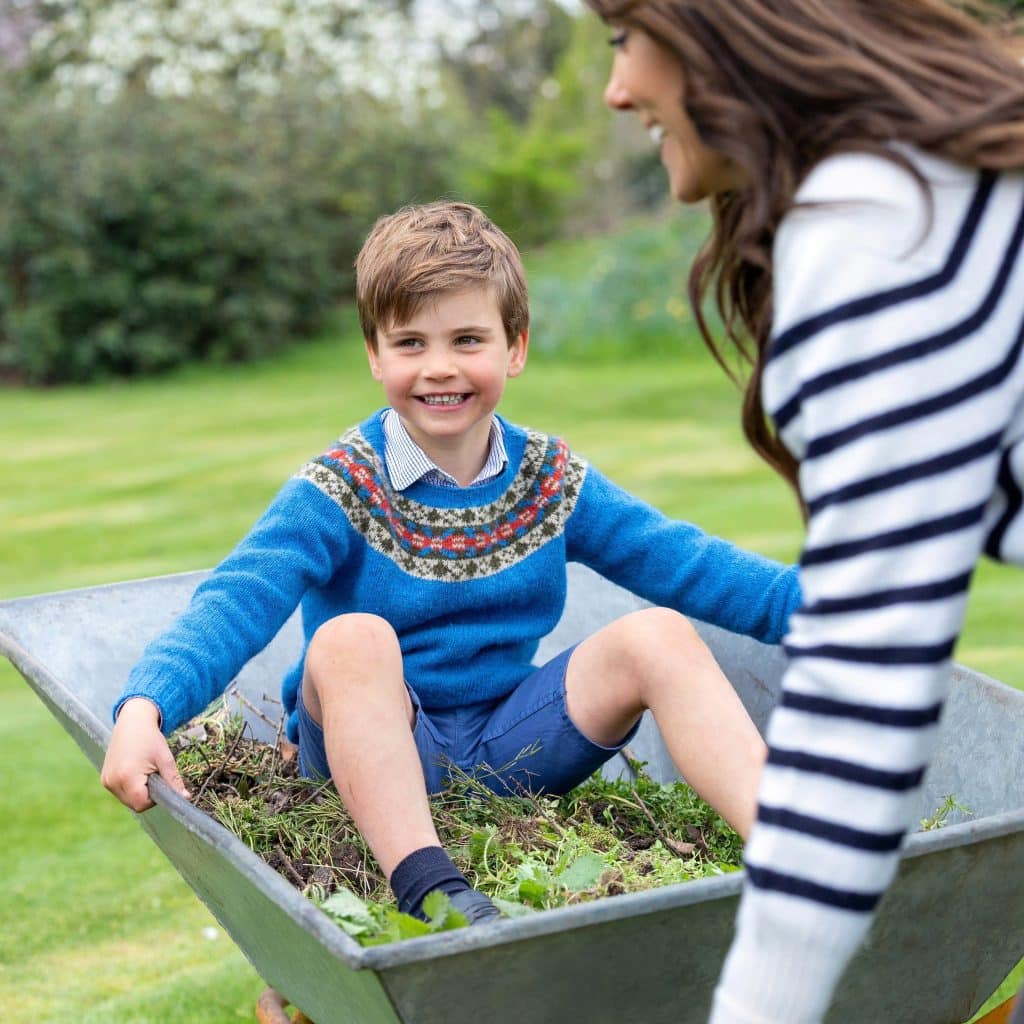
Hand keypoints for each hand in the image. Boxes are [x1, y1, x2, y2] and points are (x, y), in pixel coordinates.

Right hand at [100, 697, 191, 811]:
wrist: (133, 722)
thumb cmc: (150, 738)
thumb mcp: (165, 759)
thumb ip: (173, 781)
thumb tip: (185, 798)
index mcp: (127, 777)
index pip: (142, 804)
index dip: (154, 798)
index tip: (159, 782)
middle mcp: (112, 781)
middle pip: (134, 804)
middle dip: (147, 795)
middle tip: (153, 774)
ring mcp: (106, 780)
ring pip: (127, 799)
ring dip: (138, 791)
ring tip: (143, 770)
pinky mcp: (104, 778)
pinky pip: (120, 792)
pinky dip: (130, 787)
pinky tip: (134, 770)